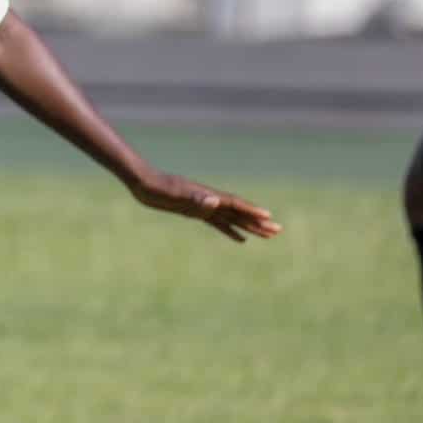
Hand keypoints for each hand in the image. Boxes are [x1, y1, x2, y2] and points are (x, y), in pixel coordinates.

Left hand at [127, 169, 280, 242]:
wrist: (144, 184)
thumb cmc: (158, 187)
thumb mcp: (175, 194)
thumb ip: (195, 198)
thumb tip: (215, 201)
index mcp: (208, 196)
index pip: (235, 205)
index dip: (251, 211)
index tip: (269, 218)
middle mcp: (211, 201)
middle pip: (240, 213)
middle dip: (258, 222)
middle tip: (278, 230)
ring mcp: (205, 206)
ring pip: (233, 219)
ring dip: (249, 227)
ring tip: (267, 235)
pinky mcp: (197, 212)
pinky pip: (219, 223)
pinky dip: (231, 231)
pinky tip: (240, 239)